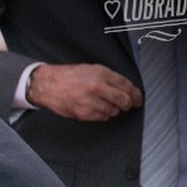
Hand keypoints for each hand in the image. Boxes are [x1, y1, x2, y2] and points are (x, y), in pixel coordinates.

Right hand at [26, 63, 142, 121]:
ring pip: (114, 111)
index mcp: (101, 74)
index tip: (138, 98)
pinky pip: (102, 117)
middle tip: (128, 105)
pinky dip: (102, 114)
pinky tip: (95, 108)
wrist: (49, 85)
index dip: (135, 94)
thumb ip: (109, 78)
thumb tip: (125, 88)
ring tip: (104, 104)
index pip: (126, 85)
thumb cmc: (68, 77)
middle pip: (123, 100)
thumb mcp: (91, 69)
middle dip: (128, 104)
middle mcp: (97, 87)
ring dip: (113, 109)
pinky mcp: (84, 113)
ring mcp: (91, 102)